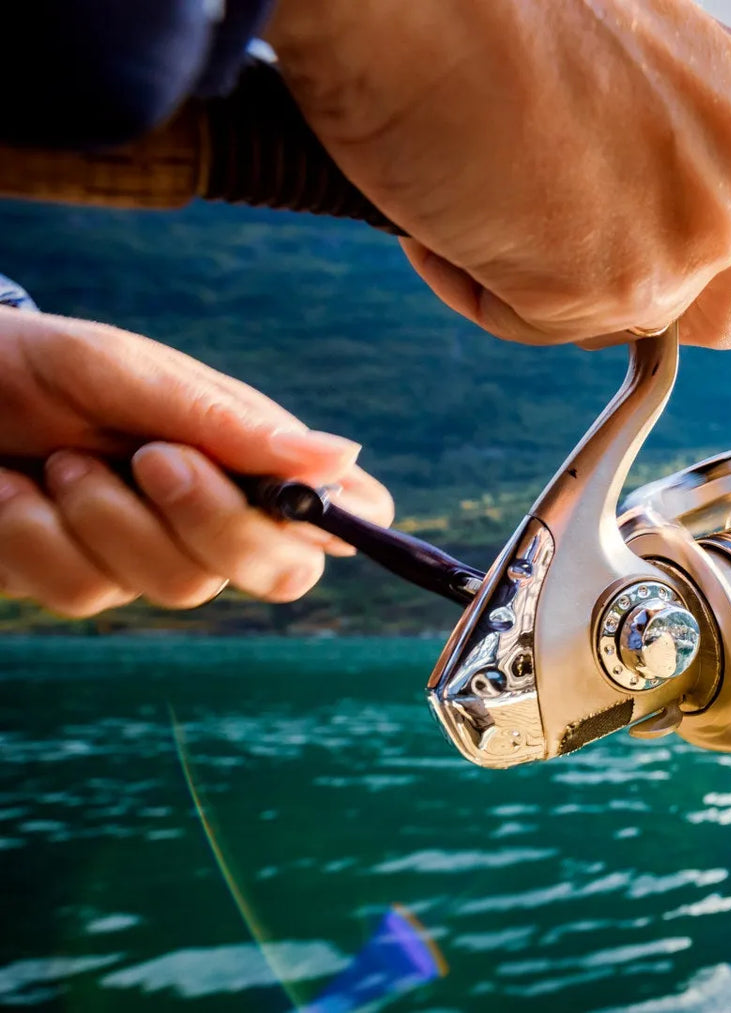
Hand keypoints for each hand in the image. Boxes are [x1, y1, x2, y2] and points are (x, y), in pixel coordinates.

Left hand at [0, 308, 393, 616]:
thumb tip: (344, 459)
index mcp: (252, 455)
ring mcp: (152, 556)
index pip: (347, 513)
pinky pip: (85, 595)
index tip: (300, 502)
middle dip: (215, 523)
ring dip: (104, 516)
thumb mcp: (130, 373)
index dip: (344, 523)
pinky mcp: (80, 581)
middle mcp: (218, 514)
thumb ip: (228, 423)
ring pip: (176, 587)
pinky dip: (36, 534)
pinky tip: (13, 489)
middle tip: (153, 458)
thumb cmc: (42, 364)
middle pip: (280, 573)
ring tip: (59, 456)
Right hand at [264, 0, 730, 349]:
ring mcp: (690, 239)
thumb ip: (681, 151)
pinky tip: (452, 218)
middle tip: (568, 247)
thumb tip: (649, 222)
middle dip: (654, 301)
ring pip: (630, 327)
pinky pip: (544, 328)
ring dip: (557, 290)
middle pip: (726, 312)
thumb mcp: (642, 69)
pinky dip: (485, 288)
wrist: (421, 8)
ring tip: (491, 202)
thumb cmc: (502, 16)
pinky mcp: (617, 288)